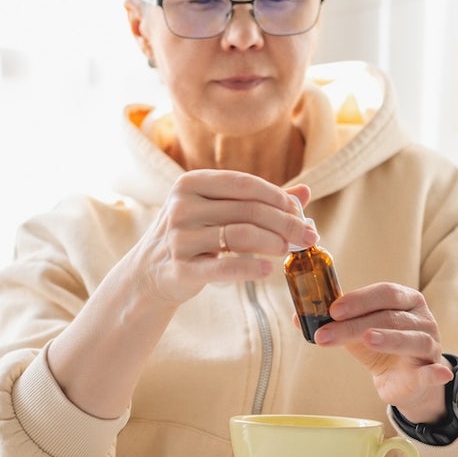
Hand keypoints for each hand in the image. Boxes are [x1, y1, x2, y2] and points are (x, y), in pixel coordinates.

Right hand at [130, 169, 316, 305]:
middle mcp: (182, 206)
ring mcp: (179, 237)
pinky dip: (251, 267)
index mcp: (190, 183)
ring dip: (273, 242)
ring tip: (289, 250)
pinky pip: (224, 266)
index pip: (244, 184)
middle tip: (308, 236)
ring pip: (240, 235)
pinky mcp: (180, 268)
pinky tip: (268, 269)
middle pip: (247, 209)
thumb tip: (306, 192)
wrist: (149, 273)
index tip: (300, 212)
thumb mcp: (217, 211)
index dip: (277, 197)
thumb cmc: (192, 237)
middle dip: (285, 222)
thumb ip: (258, 201)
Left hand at [312, 283, 455, 422]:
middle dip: (355, 324)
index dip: (358, 299)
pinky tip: (438, 373)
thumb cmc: (380, 346)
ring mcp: (429, 344)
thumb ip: (334, 322)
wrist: (404, 378)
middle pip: (389, 317)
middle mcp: (421, 318)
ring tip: (368, 340)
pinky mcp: (431, 371)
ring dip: (389, 339)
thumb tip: (297, 317)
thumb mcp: (357, 331)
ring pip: (410, 339)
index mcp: (405, 300)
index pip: (384, 293)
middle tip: (327, 333)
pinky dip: (436, 374)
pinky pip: (434, 372)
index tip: (332, 309)